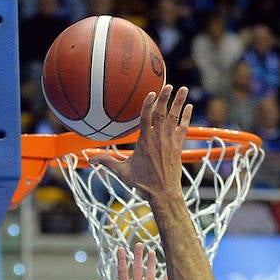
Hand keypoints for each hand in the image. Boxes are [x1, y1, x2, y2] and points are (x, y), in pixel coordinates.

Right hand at [108, 85, 190, 200]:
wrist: (164, 195)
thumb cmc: (143, 184)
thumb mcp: (122, 173)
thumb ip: (107, 162)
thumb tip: (89, 159)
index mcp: (145, 142)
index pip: (146, 118)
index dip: (149, 104)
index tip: (152, 92)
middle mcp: (158, 139)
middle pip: (162, 114)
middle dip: (166, 98)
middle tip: (168, 84)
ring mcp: (170, 143)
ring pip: (174, 118)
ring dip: (179, 103)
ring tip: (184, 89)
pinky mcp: (178, 148)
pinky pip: (183, 129)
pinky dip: (186, 117)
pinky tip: (190, 107)